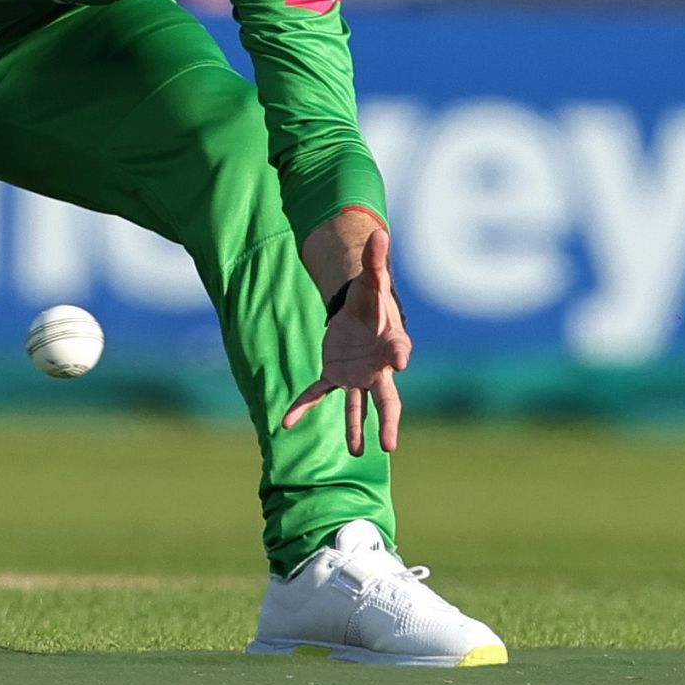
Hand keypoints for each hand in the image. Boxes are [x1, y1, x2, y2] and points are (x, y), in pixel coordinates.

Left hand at [281, 229, 411, 456]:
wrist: (358, 309)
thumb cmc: (372, 297)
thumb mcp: (372, 278)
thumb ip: (376, 260)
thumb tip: (378, 232)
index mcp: (393, 342)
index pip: (398, 350)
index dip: (398, 353)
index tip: (400, 360)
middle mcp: (378, 367)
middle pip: (387, 399)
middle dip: (389, 421)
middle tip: (390, 445)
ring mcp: (357, 375)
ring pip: (357, 406)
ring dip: (355, 428)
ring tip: (355, 452)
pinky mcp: (336, 375)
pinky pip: (318, 393)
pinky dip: (302, 406)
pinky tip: (284, 424)